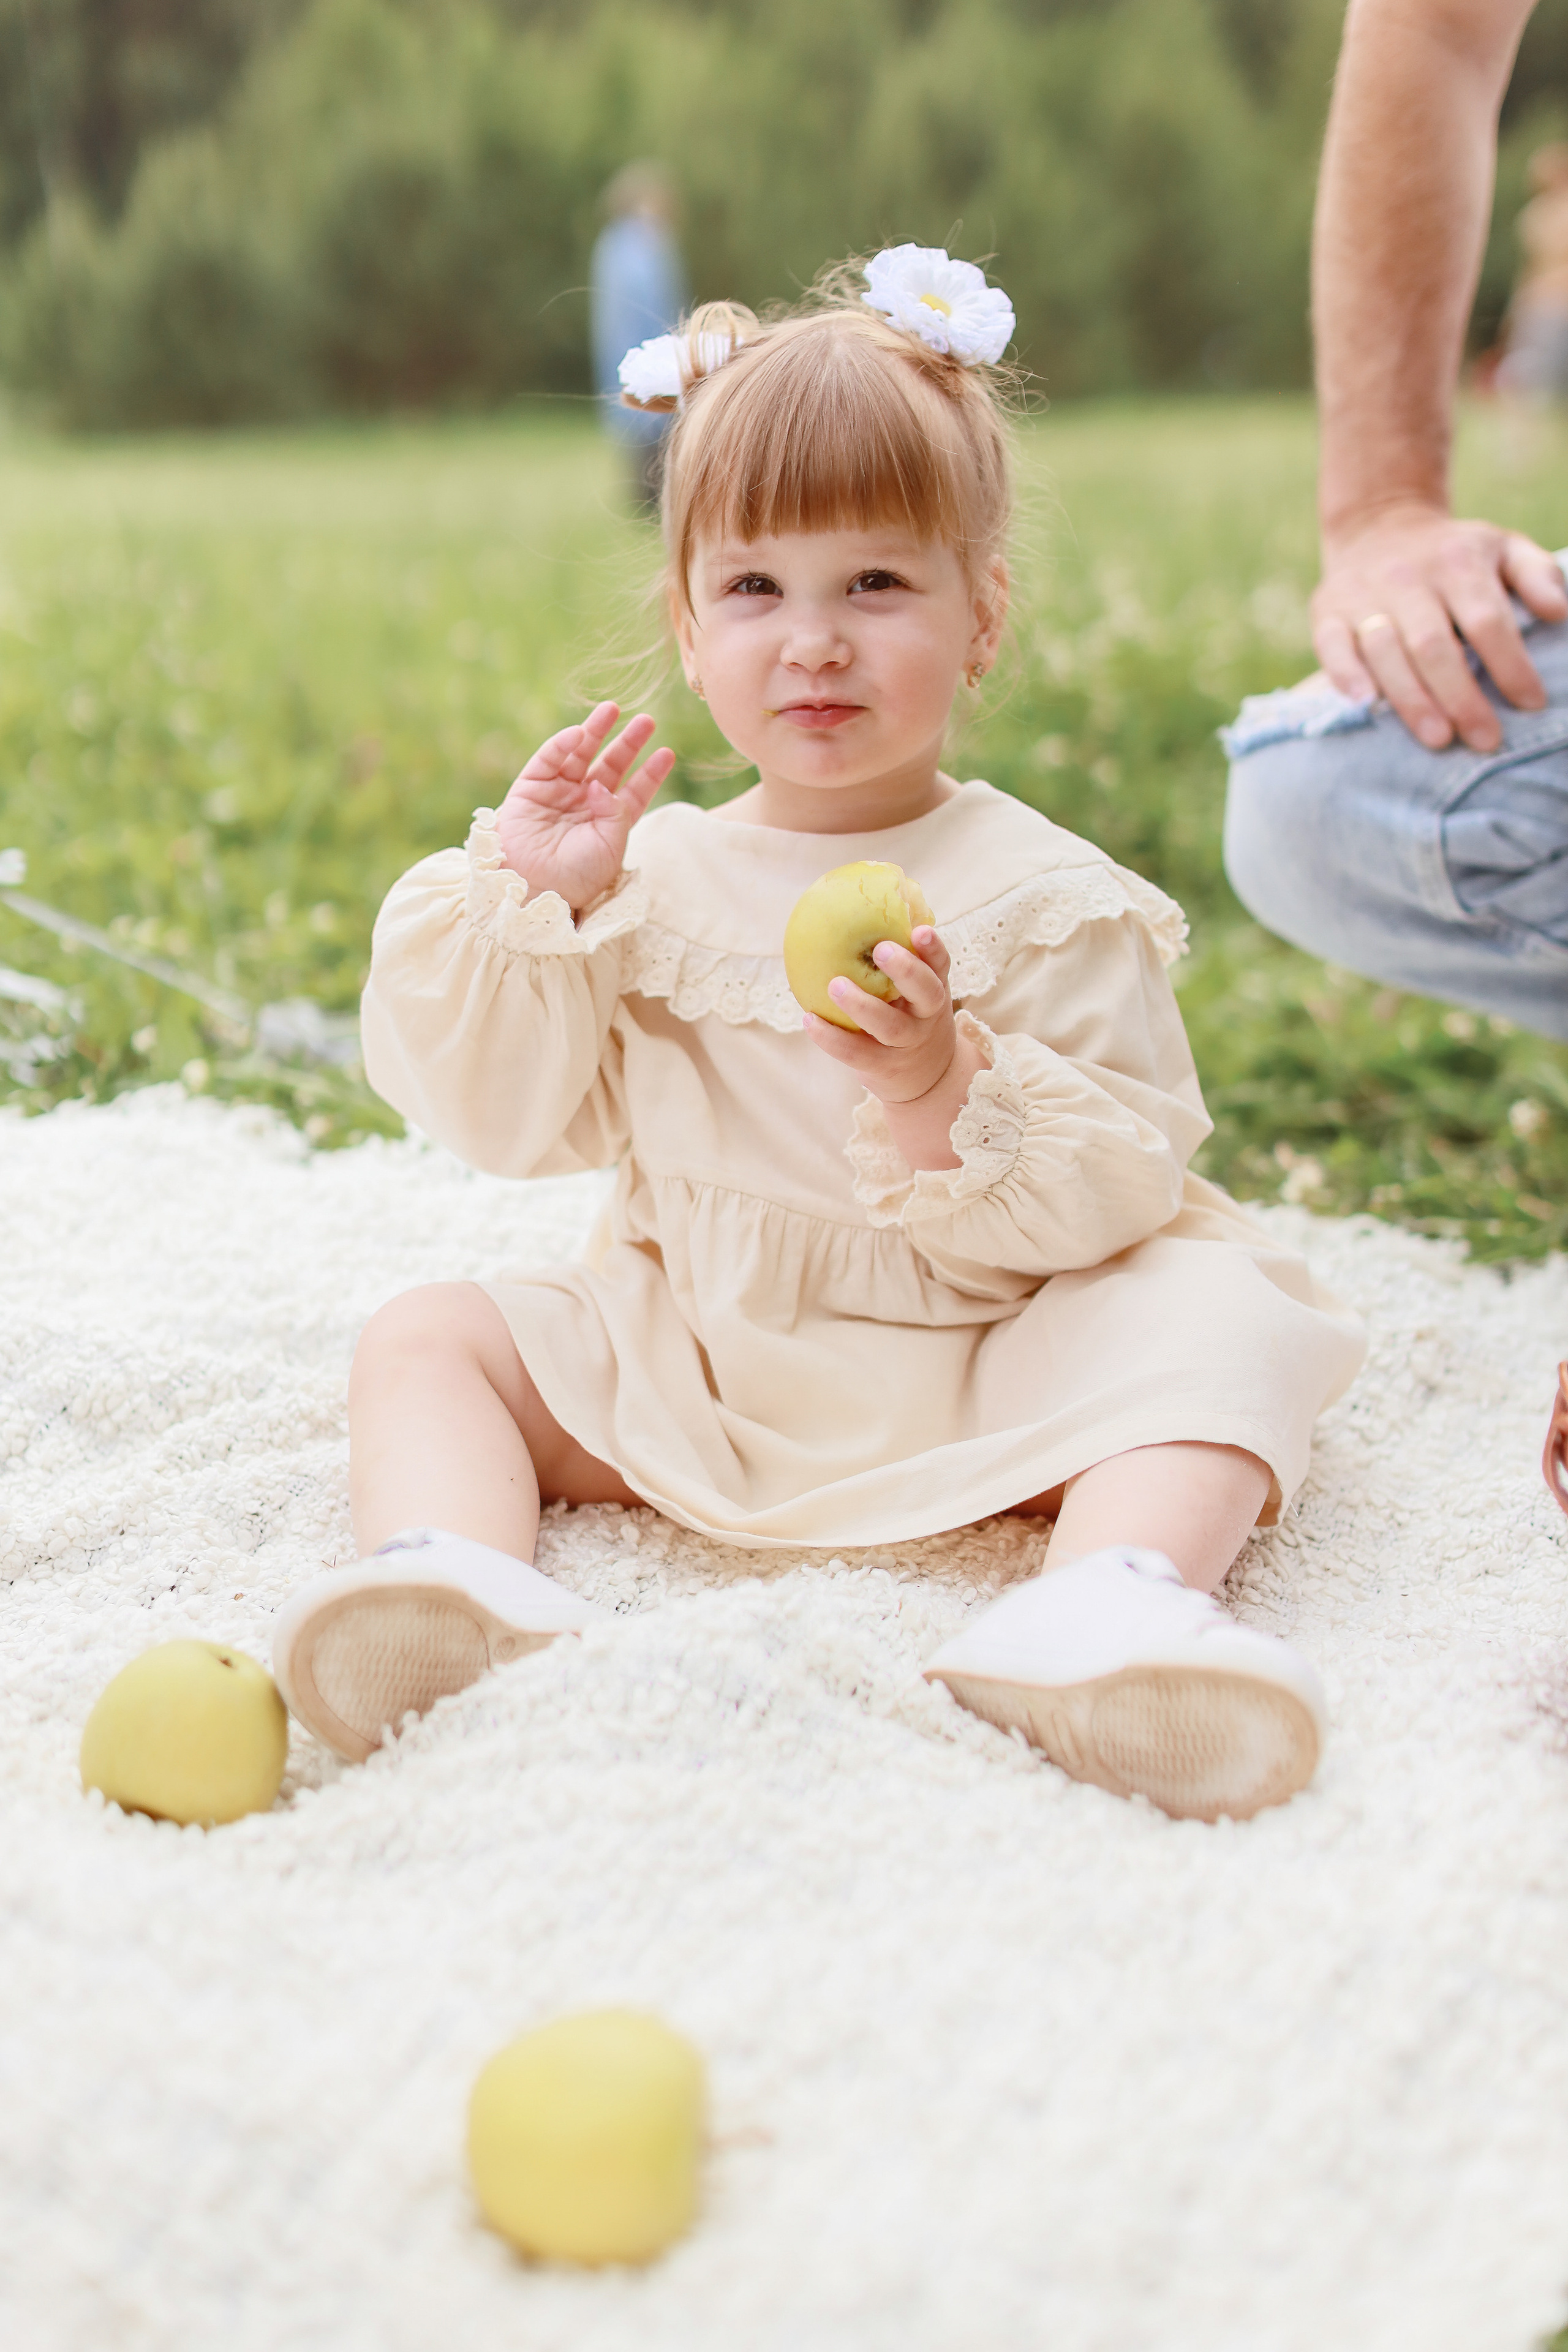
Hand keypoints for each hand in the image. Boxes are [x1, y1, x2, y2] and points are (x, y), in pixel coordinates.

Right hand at [494, 702, 673, 910]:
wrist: (534, 886)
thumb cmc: (576, 876)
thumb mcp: (610, 846)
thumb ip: (616, 811)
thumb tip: (601, 783)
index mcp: (608, 823)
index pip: (633, 792)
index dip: (649, 772)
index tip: (667, 753)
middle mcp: (584, 805)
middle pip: (611, 766)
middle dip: (628, 744)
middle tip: (647, 721)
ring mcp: (558, 793)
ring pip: (581, 755)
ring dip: (596, 731)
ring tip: (612, 709)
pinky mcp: (531, 786)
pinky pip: (549, 758)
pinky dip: (563, 744)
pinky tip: (580, 733)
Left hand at [803, 927, 987, 1173]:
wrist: (929, 1080)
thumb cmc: (911, 1018)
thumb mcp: (915, 993)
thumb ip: (893, 962)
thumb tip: (844, 908)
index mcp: (935, 989)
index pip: (940, 964)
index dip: (933, 948)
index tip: (920, 930)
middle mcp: (927, 1016)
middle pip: (926, 993)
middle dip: (906, 970)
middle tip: (881, 949)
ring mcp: (907, 1045)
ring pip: (891, 1026)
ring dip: (863, 1005)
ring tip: (835, 985)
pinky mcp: (883, 1068)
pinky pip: (857, 1053)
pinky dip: (831, 1037)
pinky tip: (809, 1019)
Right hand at [1311, 505, 1566, 752]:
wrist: (1379, 525)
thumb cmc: (1454, 554)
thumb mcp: (1504, 548)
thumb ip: (1538, 576)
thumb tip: (1560, 612)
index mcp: (1457, 562)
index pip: (1487, 620)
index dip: (1510, 664)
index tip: (1532, 703)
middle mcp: (1407, 577)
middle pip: (1434, 644)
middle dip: (1462, 697)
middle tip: (1485, 740)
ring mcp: (1362, 594)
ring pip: (1385, 651)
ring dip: (1411, 699)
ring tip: (1438, 739)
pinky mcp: (1326, 610)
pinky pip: (1331, 647)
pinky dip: (1346, 677)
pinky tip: (1367, 706)